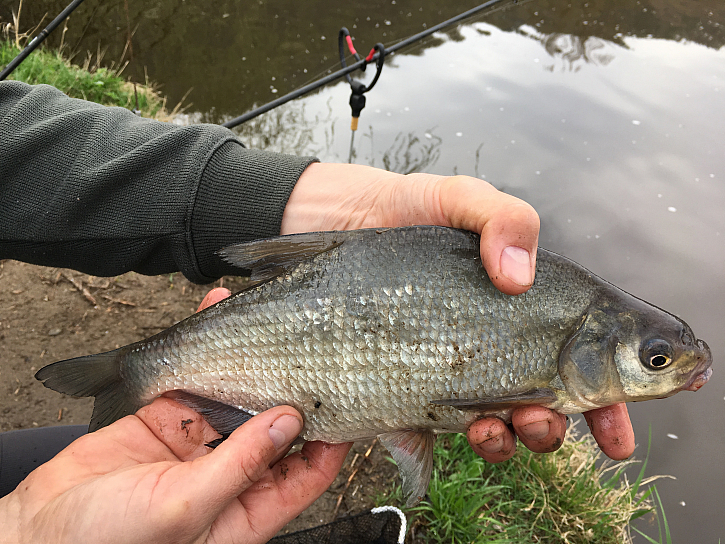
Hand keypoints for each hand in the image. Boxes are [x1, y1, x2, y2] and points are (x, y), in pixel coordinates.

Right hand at [0, 288, 350, 543]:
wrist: (42, 530)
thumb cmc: (112, 542)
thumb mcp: (184, 508)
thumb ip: (239, 465)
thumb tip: (288, 421)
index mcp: (247, 509)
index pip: (308, 471)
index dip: (332, 438)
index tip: (348, 398)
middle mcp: (230, 473)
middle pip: (276, 426)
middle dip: (292, 387)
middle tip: (314, 346)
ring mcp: (199, 441)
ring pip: (237, 391)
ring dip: (251, 355)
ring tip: (270, 317)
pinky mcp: (167, 416)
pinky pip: (193, 374)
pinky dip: (203, 342)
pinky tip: (215, 310)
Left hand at [282, 163, 634, 460]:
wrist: (335, 223)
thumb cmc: (404, 207)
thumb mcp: (459, 200)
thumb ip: (503, 219)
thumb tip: (520, 278)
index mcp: (524, 307)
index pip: (583, 362)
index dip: (609, 404)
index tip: (619, 439)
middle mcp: (495, 345)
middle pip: (547, 404)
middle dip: (554, 427)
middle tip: (543, 419)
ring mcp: (455, 370)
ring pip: (502, 425)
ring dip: (512, 439)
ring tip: (497, 426)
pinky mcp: (413, 385)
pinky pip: (445, 428)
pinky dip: (460, 438)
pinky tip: (458, 427)